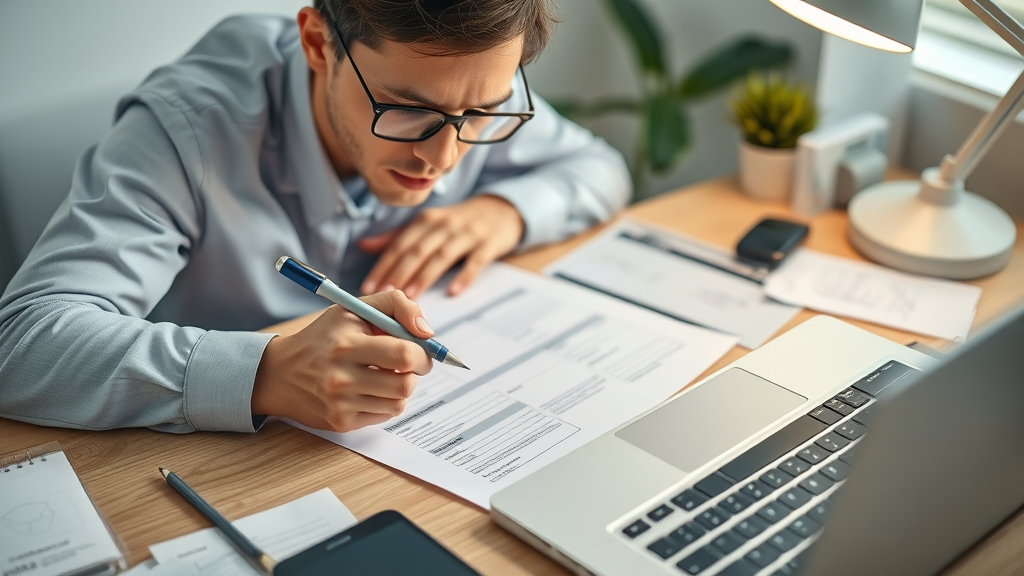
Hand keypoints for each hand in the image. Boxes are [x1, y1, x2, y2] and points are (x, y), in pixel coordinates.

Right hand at [251, 290, 433, 431]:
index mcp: (347, 345)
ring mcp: (340, 404)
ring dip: (400, 388)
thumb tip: (427, 332)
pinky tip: (368, 390)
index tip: (420, 350)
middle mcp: (341, 377)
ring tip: (384, 375)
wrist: (280, 373)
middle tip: (408, 365)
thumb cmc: (325, 337)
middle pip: (405, 385)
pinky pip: (384, 415)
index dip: (422, 354)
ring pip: (398, 403)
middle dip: (415, 374)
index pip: (404, 355)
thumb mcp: (354, 309)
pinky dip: (385, 402)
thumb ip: (396, 305)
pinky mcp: (340, 423)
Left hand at [358, 194, 523, 298]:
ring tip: (410, 297)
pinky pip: (475, 261)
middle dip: (399, 273)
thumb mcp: (427, 224)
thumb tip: (363, 246)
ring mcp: (467, 234)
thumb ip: (397, 237)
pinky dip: (463, 276)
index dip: (382, 266)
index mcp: (425, 221)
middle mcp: (443, 225)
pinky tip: (453, 291)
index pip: (399, 245)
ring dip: (424, 276)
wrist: (500, 211)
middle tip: (384, 296)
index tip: (368, 287)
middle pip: (417, 251)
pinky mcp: (488, 244)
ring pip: (442, 256)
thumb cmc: (457, 222)